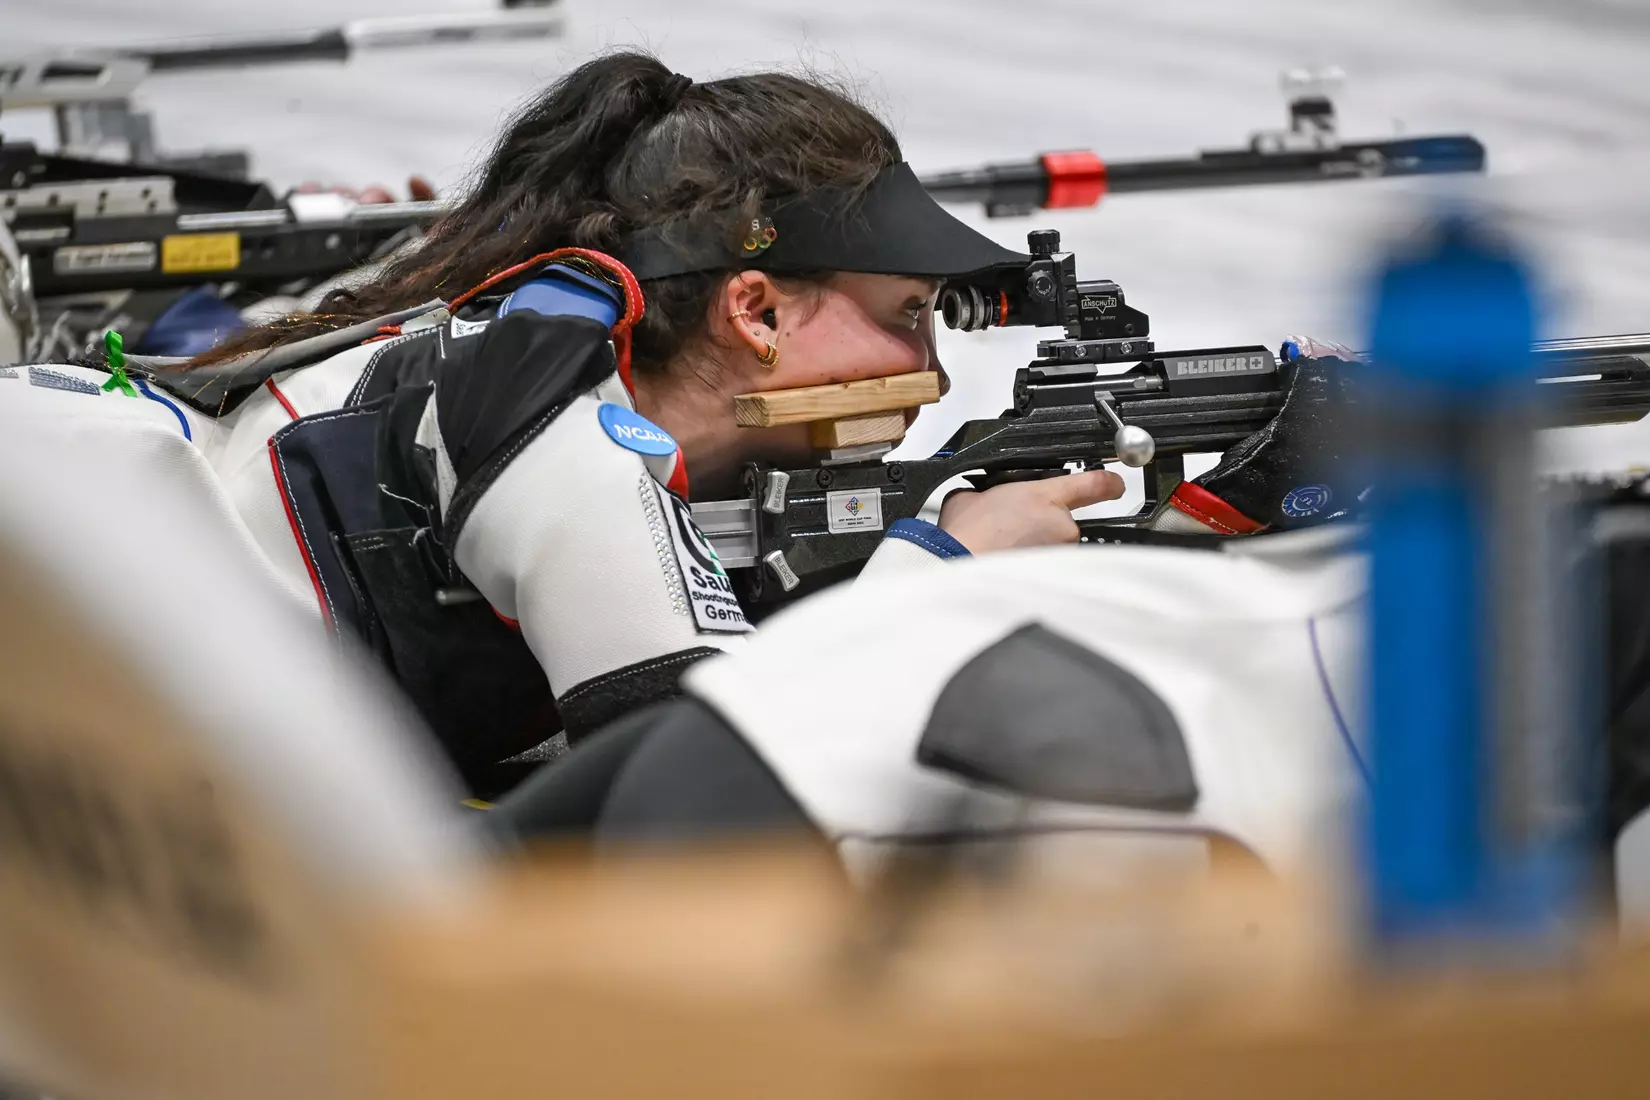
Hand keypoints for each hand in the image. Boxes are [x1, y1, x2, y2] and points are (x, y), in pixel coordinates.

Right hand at [938, 470, 1125, 553]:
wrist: (959, 568)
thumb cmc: (964, 536)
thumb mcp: (972, 497)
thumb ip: (991, 493)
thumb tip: (988, 499)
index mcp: (1045, 496)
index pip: (1095, 484)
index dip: (1108, 482)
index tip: (1114, 484)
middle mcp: (1062, 525)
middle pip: (1065, 520)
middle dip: (1043, 525)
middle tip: (1011, 530)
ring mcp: (1060, 553)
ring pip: (1055, 545)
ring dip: (1037, 547)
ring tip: (1005, 551)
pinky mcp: (1054, 576)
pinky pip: (1049, 566)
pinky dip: (1033, 566)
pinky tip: (1008, 565)